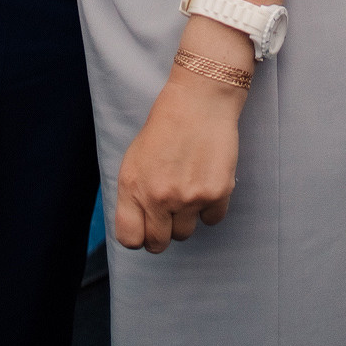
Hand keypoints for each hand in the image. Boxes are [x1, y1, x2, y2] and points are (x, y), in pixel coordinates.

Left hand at [114, 53, 245, 253]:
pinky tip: (206, 182)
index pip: (129, 239)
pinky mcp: (216, 194)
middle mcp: (158, 197)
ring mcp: (188, 198)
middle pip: (158, 244)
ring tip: (187, 187)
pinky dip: (210, 207)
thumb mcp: (135, 159)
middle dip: (162, 232)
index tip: (144, 227)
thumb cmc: (165, 126)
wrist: (199, 102)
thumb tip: (139, 227)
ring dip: (186, 218)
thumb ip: (134, 194)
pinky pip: (212, 220)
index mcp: (132, 187)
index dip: (138, 236)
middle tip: (168, 212)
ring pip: (185, 233)